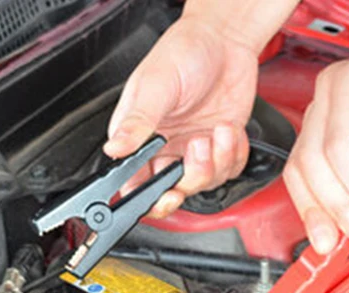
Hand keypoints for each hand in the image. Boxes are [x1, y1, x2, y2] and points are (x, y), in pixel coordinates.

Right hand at [103, 13, 259, 216]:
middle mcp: (164, 148)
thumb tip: (115, 148)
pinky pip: (228, 171)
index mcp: (138, 136)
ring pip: (202, 184)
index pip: (134, 183)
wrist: (224, 39)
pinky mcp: (219, 148)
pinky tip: (228, 130)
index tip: (165, 193)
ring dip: (215, 162)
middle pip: (171, 191)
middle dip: (188, 182)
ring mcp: (193, 150)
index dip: (147, 198)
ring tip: (216, 130)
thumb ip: (137, 121)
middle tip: (196, 154)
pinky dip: (233, 154)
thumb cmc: (184, 51)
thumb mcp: (156, 85)